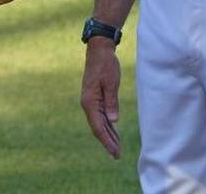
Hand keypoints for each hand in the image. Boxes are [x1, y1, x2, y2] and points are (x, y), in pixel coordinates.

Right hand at [81, 38, 121, 158]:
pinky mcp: (95, 98)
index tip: (115, 152)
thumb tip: (114, 121)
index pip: (99, 127)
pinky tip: (113, 131)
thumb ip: (111, 102)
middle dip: (108, 142)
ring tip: (117, 147)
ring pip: (99, 123)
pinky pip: (101, 115)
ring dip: (108, 135)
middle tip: (117, 155)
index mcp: (89, 102)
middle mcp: (88, 104)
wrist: (99, 50)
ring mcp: (91, 101)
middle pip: (98, 128)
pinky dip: (107, 125)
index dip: (107, 141)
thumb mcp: (111, 83)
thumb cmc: (105, 65)